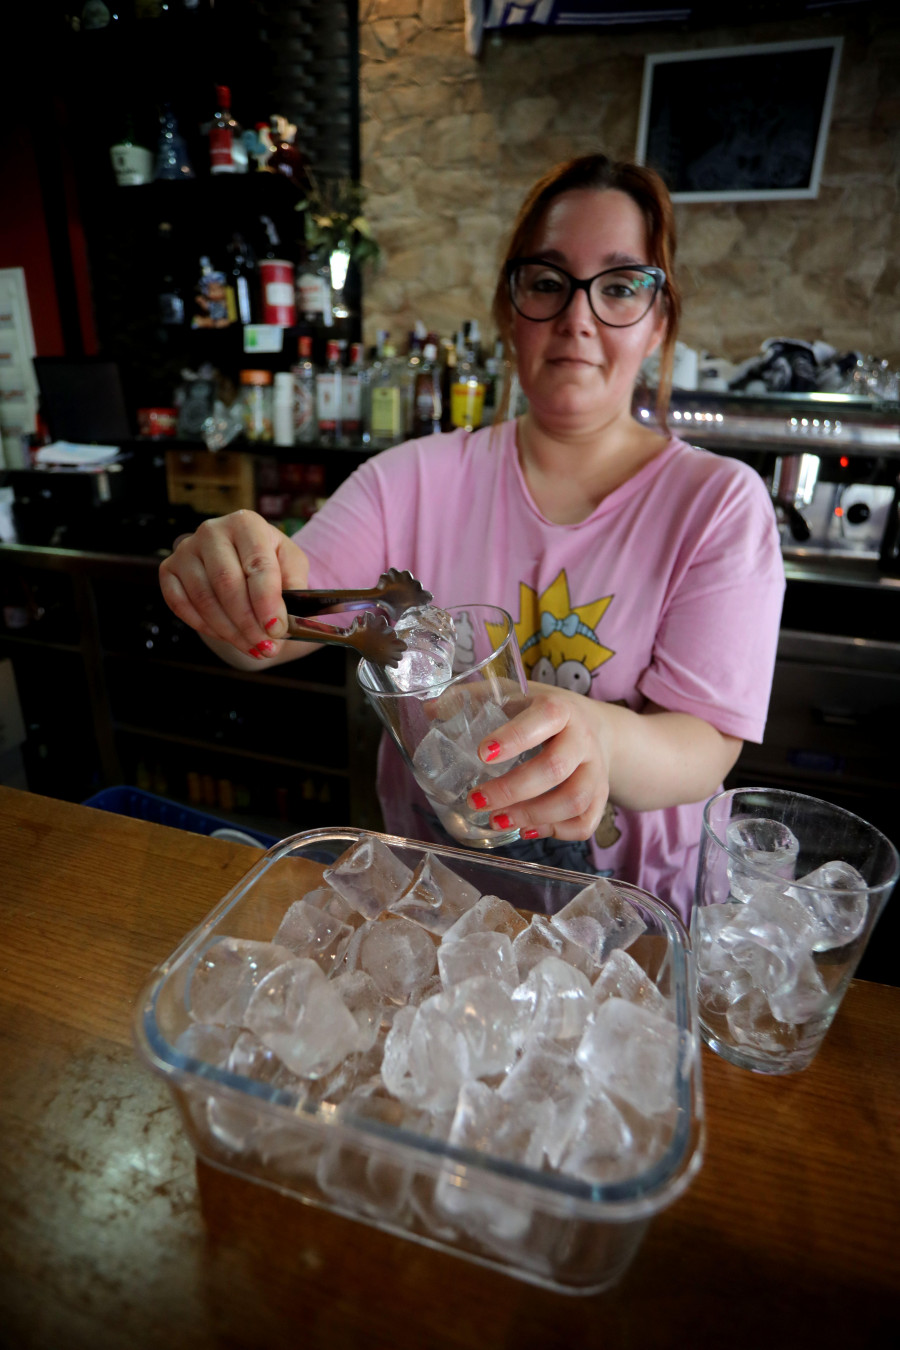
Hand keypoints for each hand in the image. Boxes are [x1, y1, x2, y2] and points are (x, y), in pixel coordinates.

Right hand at [159, 510, 309, 658]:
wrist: (238, 559)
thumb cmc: (268, 560)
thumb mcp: (291, 564)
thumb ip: (294, 585)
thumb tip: (289, 617)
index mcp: (245, 523)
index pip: (257, 564)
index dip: (267, 601)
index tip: (276, 629)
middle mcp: (211, 531)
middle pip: (227, 583)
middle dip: (248, 622)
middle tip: (266, 646)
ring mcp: (186, 550)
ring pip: (204, 598)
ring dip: (229, 631)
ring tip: (252, 647)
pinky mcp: (169, 570)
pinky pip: (181, 605)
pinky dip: (206, 627)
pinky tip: (227, 636)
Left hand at [467, 683, 614, 841]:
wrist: (596, 728)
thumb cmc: (543, 713)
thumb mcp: (515, 695)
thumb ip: (474, 698)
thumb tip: (430, 710)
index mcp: (560, 709)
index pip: (546, 718)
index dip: (515, 737)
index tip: (482, 754)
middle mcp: (583, 739)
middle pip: (555, 768)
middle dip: (512, 789)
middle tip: (476, 800)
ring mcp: (595, 771)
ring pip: (574, 800)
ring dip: (533, 816)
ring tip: (497, 820)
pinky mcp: (600, 796)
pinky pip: (585, 823)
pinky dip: (556, 832)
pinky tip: (528, 829)